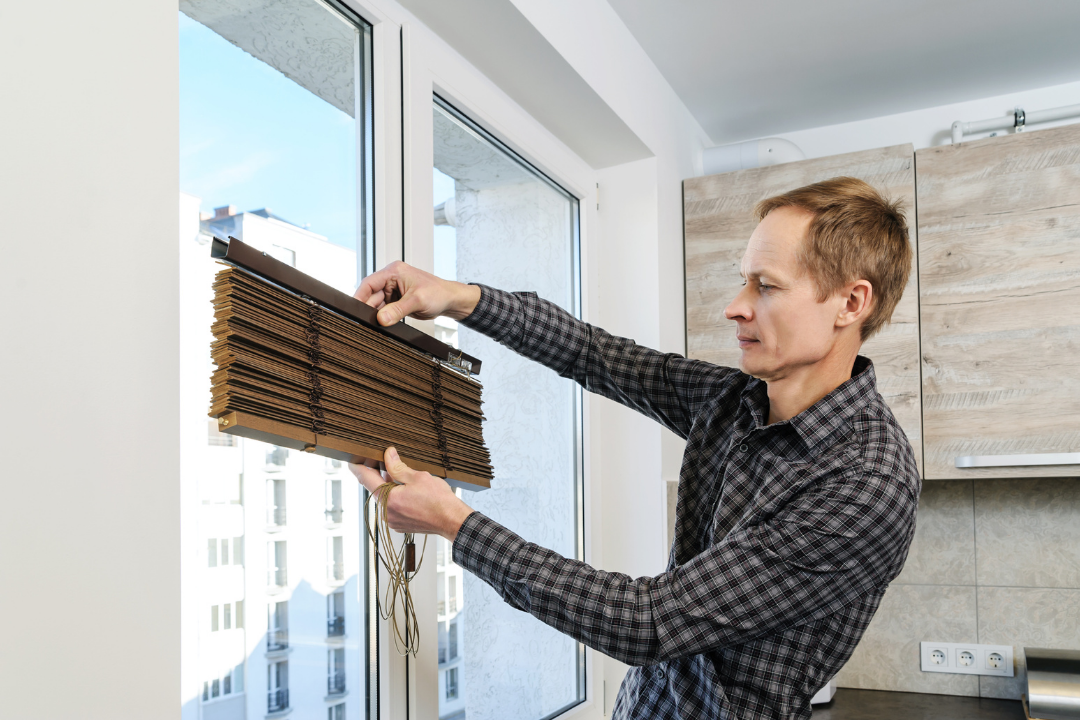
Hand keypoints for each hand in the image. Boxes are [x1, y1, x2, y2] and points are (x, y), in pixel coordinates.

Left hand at [350, 446, 474, 542]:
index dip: (358, 468)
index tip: (352, 462)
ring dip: (390, 487)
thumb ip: (398, 466)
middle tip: (387, 462)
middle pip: (377, 489)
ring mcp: (393, 521)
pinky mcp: (400, 525)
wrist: (451, 520)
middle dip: (380, 476)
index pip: (366, 480)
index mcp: (387, 499)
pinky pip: (393, 508)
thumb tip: (388, 455)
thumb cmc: (438, 501)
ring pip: (386, 499)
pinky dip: (397, 499)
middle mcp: (386, 512)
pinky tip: (408, 492)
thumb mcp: (417, 477)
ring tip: (404, 478)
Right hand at [354, 260, 480, 326]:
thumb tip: (381, 319)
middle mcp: (392, 279)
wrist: (450, 300)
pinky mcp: (397, 300)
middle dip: (370, 308)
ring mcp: (394, 290)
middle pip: (371, 295)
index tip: (354, 309)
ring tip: (379, 323)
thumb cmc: (438, 293)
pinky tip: (385, 322)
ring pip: (377, 304)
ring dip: (377, 314)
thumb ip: (397, 310)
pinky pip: (384, 309)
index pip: (369, 283)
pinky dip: (384, 317)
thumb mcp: (417, 301)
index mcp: (394, 271)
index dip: (360, 296)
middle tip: (367, 321)